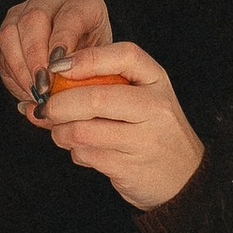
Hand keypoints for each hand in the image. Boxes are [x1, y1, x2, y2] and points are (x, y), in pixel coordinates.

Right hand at [0, 0, 111, 108]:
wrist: (79, 60)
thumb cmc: (94, 60)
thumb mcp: (101, 62)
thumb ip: (88, 65)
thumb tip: (66, 77)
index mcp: (84, 0)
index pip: (70, 15)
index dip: (62, 41)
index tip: (58, 67)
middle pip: (35, 18)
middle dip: (36, 56)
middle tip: (42, 84)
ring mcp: (26, 8)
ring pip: (12, 31)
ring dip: (20, 66)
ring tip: (34, 90)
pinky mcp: (10, 24)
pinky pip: (3, 46)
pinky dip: (13, 70)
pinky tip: (26, 86)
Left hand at [23, 36, 204, 214]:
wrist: (186, 176)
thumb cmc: (154, 130)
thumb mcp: (143, 98)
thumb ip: (105, 85)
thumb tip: (46, 86)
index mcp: (157, 81)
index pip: (124, 56)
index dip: (86, 59)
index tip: (58, 67)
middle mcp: (154, 108)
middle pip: (95, 98)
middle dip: (59, 104)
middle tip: (46, 109)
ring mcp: (144, 140)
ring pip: (83, 131)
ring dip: (61, 132)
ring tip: (61, 132)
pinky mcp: (130, 168)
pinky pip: (86, 155)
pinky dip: (75, 153)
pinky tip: (83, 151)